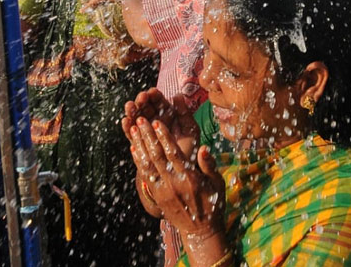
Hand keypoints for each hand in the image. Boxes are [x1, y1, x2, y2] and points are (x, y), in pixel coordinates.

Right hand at [122, 89, 198, 164]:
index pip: (160, 102)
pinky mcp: (138, 142)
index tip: (152, 93)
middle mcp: (155, 120)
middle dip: (142, 101)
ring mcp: (146, 130)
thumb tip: (177, 95)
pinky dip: (127, 127)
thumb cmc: (188, 149)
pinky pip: (131, 134)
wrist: (179, 172)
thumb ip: (185, 113)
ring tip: (129, 107)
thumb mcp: (190, 130)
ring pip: (137, 118)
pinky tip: (125, 121)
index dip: (155, 96)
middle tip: (140, 99)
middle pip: (146, 107)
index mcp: (169, 114)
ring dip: (132, 111)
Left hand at [128, 113, 222, 240]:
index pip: (173, 153)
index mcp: (189, 177)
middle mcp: (173, 182)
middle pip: (157, 156)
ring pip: (147, 164)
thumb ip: (208, 165)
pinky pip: (146, 175)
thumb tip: (203, 148)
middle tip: (141, 119)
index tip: (157, 122)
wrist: (201, 230)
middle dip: (148, 136)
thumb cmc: (213, 203)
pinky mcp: (157, 196)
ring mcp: (163, 190)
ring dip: (140, 146)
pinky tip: (134, 149)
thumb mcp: (217, 183)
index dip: (164, 137)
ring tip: (134, 129)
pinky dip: (139, 161)